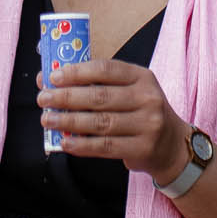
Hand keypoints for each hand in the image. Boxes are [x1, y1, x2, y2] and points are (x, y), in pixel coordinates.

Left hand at [38, 59, 190, 182]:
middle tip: (43, 99)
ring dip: (68, 121)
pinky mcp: (142, 148)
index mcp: (142, 76)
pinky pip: (105, 146)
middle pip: (99, 97)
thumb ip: (96, 84)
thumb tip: (49, 79)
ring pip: (100, 123)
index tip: (53, 77)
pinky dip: (82, 145)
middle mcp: (148, 98)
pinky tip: (65, 142)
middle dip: (66, 97)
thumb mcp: (129, 91)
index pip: (106, 69)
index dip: (77, 72)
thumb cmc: (140, 112)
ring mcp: (148, 124)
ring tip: (47, 120)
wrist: (173, 145)